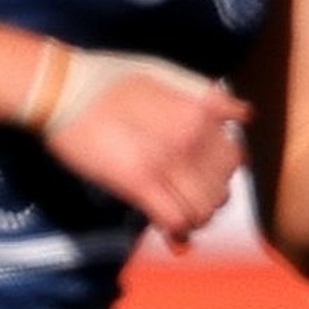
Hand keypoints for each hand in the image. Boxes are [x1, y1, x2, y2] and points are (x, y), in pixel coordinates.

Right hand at [48, 70, 250, 247]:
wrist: (65, 89)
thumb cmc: (109, 77)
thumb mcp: (170, 73)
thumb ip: (208, 96)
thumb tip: (243, 115)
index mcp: (202, 110)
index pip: (233, 158)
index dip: (222, 173)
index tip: (205, 178)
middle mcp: (193, 137)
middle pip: (221, 188)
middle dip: (209, 200)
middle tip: (191, 203)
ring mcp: (167, 162)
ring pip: (202, 210)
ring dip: (194, 219)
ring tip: (182, 220)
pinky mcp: (138, 183)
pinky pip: (174, 220)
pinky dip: (177, 232)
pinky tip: (173, 235)